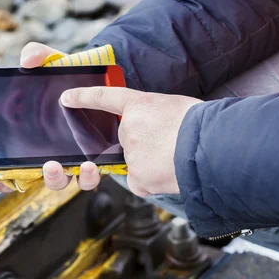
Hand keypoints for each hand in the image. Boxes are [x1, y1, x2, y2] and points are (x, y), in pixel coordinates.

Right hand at [11, 42, 102, 191]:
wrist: (107, 79)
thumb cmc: (73, 76)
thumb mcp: (56, 64)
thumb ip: (39, 56)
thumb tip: (27, 61)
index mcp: (38, 137)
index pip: (17, 167)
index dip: (6, 179)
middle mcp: (58, 153)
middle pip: (46, 177)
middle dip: (47, 177)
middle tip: (50, 166)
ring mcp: (79, 158)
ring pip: (71, 180)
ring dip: (73, 177)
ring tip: (82, 165)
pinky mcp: (101, 159)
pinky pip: (93, 177)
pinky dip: (92, 175)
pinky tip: (95, 164)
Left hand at [60, 87, 201, 196]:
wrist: (212, 147)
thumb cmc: (202, 124)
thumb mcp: (176, 107)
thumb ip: (156, 115)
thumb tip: (156, 128)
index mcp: (139, 105)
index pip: (105, 98)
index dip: (83, 97)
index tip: (66, 98)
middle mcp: (129, 129)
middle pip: (127, 138)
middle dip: (144, 142)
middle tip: (169, 143)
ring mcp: (131, 154)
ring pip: (136, 160)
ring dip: (152, 161)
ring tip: (176, 157)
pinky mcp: (137, 177)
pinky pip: (140, 180)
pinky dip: (153, 180)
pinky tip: (169, 173)